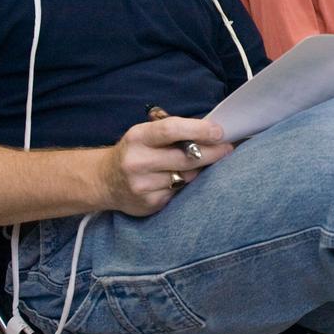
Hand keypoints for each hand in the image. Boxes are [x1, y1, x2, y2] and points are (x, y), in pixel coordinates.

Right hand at [101, 110, 231, 215]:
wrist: (104, 181)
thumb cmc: (136, 151)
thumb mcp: (146, 134)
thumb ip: (173, 132)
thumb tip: (213, 132)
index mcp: (138, 137)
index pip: (172, 130)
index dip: (199, 130)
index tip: (220, 132)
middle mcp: (137, 161)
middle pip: (186, 157)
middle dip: (212, 152)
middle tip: (228, 148)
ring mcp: (142, 185)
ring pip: (187, 177)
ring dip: (199, 170)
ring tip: (200, 164)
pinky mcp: (149, 204)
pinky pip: (179, 193)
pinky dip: (185, 186)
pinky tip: (180, 180)